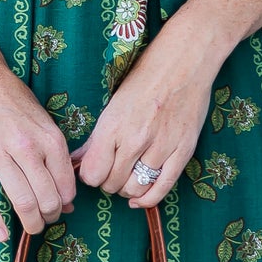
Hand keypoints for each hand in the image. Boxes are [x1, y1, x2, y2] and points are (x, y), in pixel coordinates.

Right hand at [0, 65, 76, 240]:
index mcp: (49, 139)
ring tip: (30, 226)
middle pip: (46, 199)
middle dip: (48, 217)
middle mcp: (26, 147)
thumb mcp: (44, 125)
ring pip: (22, 201)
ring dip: (30, 223)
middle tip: (44, 220)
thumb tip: (68, 200)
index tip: (58, 208)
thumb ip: (56, 160)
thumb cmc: (14, 103)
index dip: (64, 204)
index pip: (65, 187)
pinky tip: (1, 236)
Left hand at [74, 21, 223, 208]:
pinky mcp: (183, 151)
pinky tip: (139, 199)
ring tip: (126, 179)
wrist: (184, 61)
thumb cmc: (145, 76)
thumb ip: (96, 136)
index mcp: (113, 125)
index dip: (90, 176)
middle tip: (111, 173)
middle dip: (107, 182)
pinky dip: (148, 199)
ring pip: (135, 188)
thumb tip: (78, 159)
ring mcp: (161, 147)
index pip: (92, 173)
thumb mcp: (113, 103)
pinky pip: (163, 187)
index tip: (94, 169)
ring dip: (127, 189)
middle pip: (112, 183)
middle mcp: (135, 139)